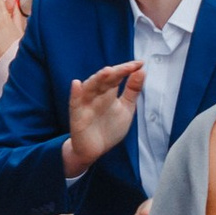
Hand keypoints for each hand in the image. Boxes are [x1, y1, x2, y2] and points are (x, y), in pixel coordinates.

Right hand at [62, 59, 144, 176]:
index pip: (117, 77)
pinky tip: (77, 84)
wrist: (95, 150)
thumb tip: (141, 72)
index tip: (139, 63)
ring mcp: (86, 104)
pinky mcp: (77, 116)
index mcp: (109, 93)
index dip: (127, 69)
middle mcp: (97, 95)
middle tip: (128, 67)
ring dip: (97, 79)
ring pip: (90, 88)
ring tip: (107, 72)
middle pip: (104, 80)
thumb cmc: (108, 128)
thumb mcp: (126, 108)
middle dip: (116, 72)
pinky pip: (74, 103)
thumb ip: (132, 90)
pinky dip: (75, 93)